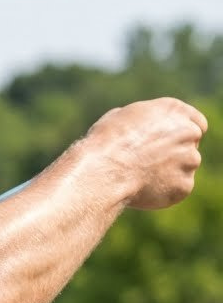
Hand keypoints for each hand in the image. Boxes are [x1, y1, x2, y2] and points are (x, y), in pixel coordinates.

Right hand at [86, 98, 206, 210]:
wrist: (105, 172)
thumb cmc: (106, 144)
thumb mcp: (119, 118)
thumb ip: (141, 122)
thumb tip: (138, 127)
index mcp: (175, 110)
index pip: (196, 123)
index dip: (183, 135)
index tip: (173, 145)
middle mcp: (188, 131)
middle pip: (192, 146)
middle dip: (177, 155)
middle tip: (152, 165)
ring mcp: (190, 159)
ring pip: (185, 169)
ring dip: (170, 173)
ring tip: (141, 177)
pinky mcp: (185, 185)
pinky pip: (178, 189)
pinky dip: (165, 192)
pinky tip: (144, 190)